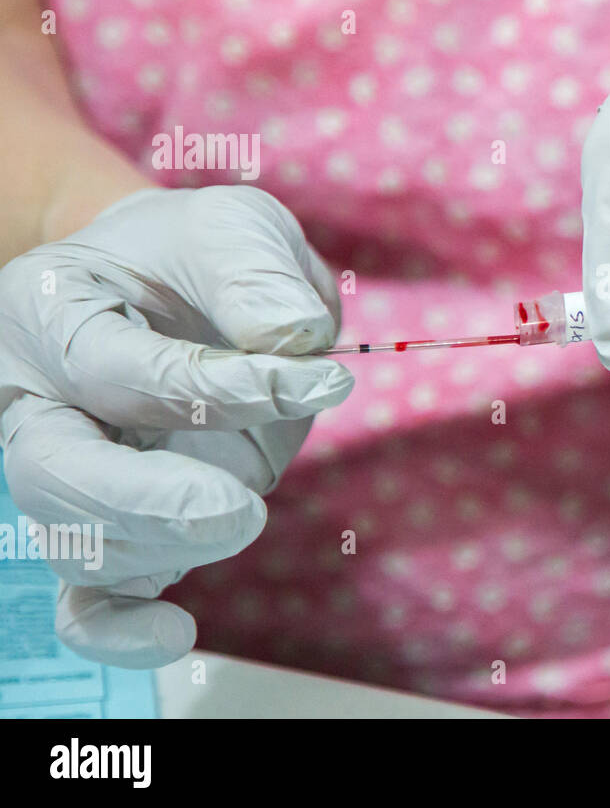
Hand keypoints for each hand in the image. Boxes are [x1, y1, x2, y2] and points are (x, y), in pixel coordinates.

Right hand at [0, 186, 353, 667]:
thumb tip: (295, 339)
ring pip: (84, 545)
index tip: (319, 376)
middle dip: (156, 502)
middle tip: (242, 509)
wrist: (178, 285)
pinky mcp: (111, 524)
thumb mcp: (235, 229)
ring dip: (176, 543)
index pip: (120, 370)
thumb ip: (256, 273)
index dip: (223, 387)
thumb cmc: (200, 256)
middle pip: (60, 478)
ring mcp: (69, 470)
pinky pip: (89, 597)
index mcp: (48, 311)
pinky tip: (176, 632)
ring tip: (244, 509)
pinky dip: (121, 628)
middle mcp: (36, 399)